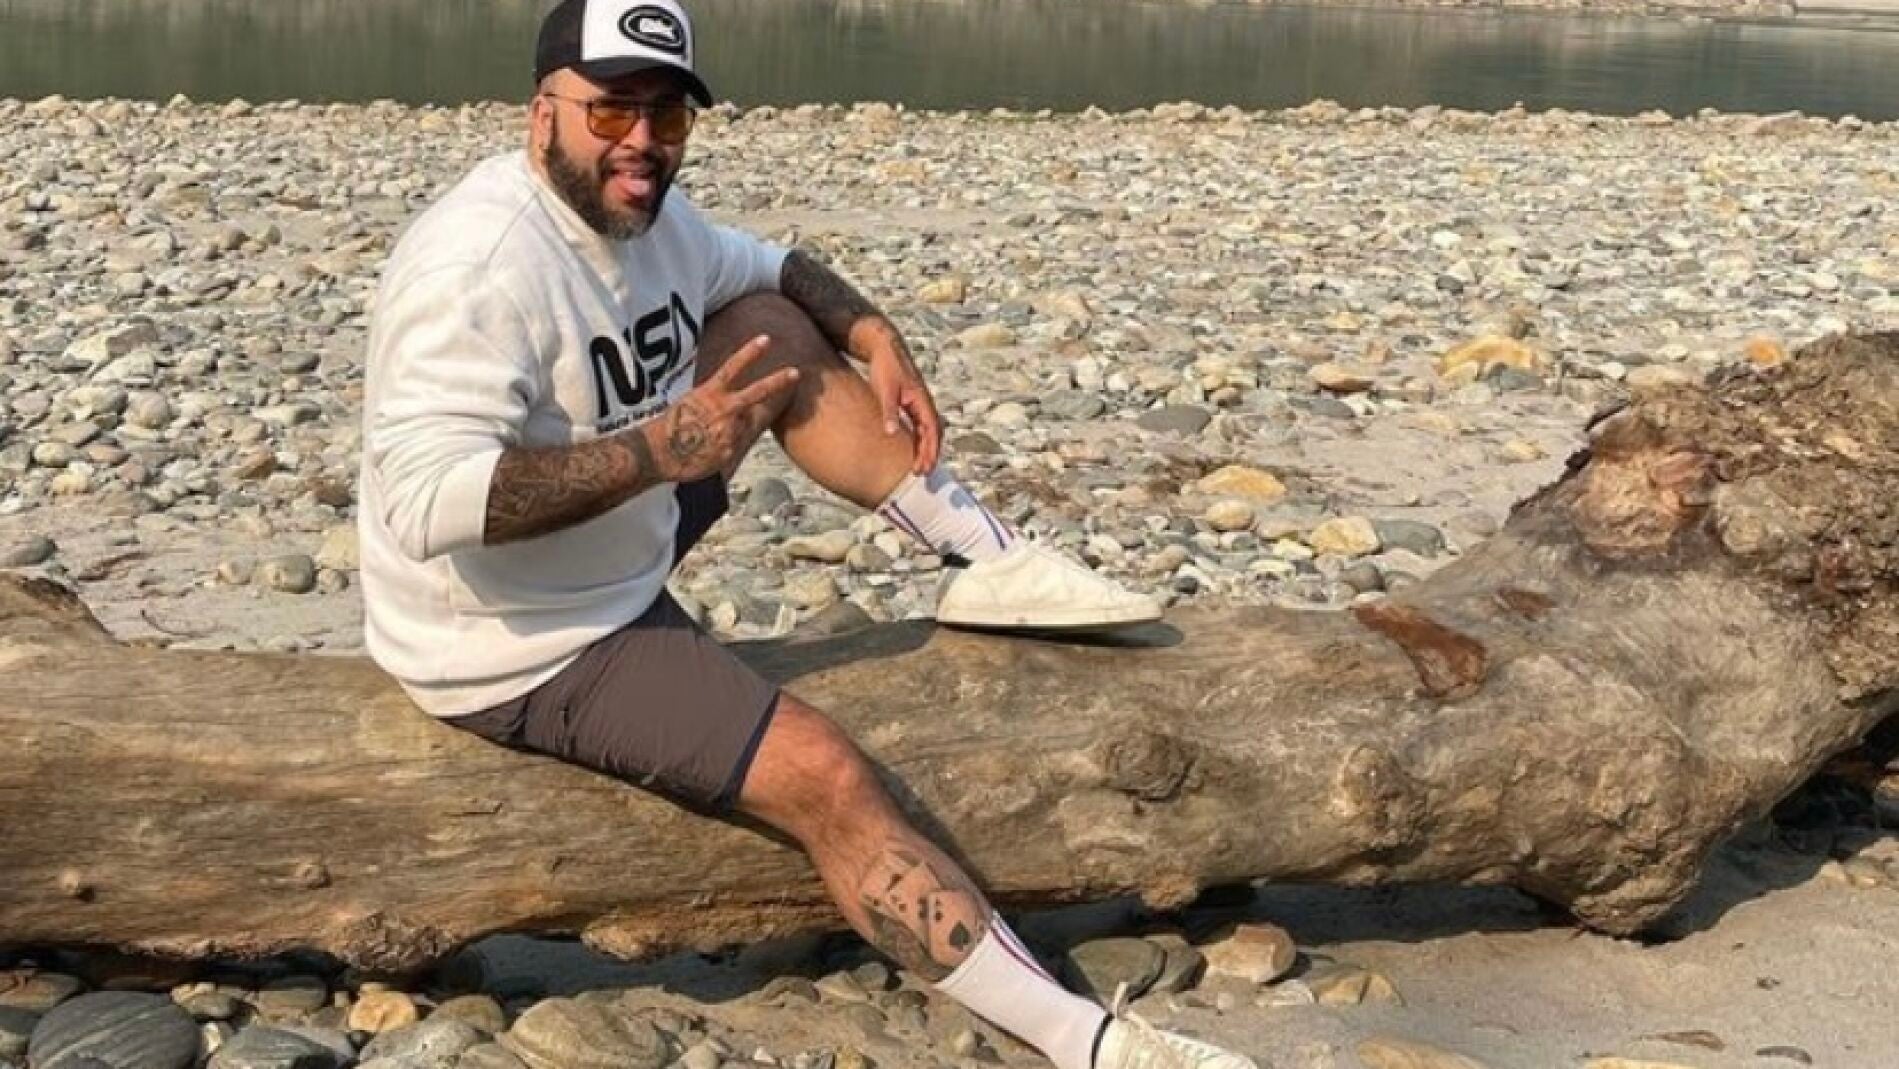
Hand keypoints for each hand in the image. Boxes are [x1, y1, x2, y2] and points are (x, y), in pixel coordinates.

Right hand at [652, 334, 799, 483]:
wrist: (657, 452)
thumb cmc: (667, 428)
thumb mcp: (689, 405)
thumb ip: (711, 402)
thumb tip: (728, 405)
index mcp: (710, 392)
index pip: (735, 366)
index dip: (751, 352)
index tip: (766, 339)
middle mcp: (724, 408)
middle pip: (757, 392)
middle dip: (777, 382)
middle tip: (795, 372)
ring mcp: (730, 429)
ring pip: (750, 424)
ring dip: (745, 426)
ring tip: (736, 428)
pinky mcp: (730, 449)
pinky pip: (738, 447)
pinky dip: (730, 447)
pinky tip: (713, 451)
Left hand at [867, 341, 941, 473]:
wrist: (884, 347)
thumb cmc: (885, 367)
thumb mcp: (885, 390)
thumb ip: (889, 411)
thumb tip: (892, 433)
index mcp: (922, 401)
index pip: (932, 431)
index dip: (929, 451)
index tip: (923, 468)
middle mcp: (924, 403)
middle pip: (934, 434)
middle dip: (930, 454)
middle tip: (921, 474)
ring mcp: (918, 403)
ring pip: (928, 431)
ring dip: (926, 448)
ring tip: (919, 466)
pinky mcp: (910, 402)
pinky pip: (920, 425)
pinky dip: (919, 439)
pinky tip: (911, 449)